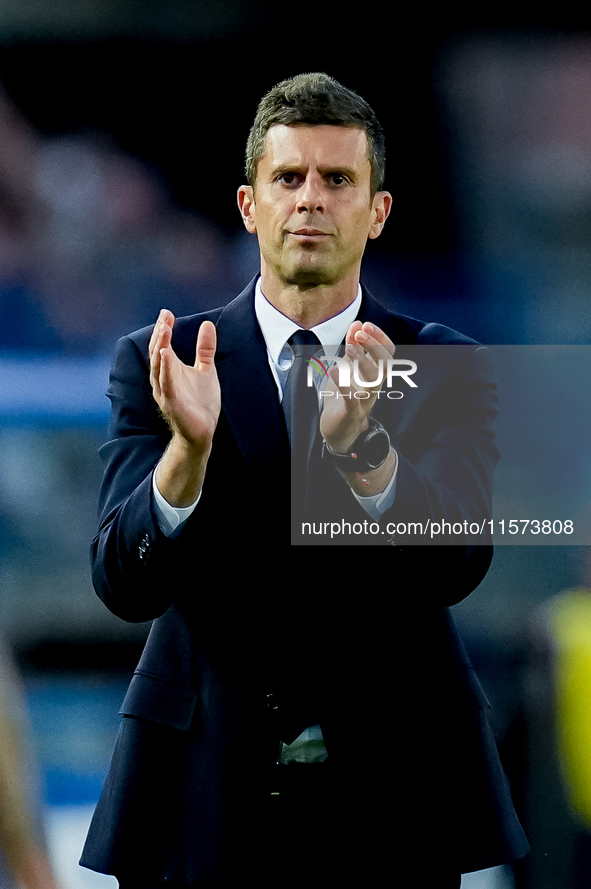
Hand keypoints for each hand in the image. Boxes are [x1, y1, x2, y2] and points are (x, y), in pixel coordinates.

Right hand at [149, 310, 220, 505]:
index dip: (163, 329)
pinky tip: (166, 355)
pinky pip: (167, 384)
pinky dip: (165, 369)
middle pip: (157, 353)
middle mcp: (163, 380)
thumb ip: (205, 349)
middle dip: (160, 334)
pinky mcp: (172, 403)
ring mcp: (165, 392)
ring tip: (164, 330)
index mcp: (169, 371)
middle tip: (164, 318)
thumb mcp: (205, 370)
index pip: (161, 346)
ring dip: (160, 347)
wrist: (202, 432)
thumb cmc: (200, 403)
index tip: (167, 313)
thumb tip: (207, 324)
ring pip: (158, 367)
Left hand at [320, 321, 394, 452]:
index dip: (380, 337)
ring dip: (363, 363)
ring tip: (349, 349)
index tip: (365, 325)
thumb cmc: (345, 397)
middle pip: (386, 364)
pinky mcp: (351, 413)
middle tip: (360, 333)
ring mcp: (364, 400)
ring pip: (374, 381)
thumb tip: (357, 324)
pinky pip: (351, 399)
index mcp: (375, 374)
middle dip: (375, 346)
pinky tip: (333, 371)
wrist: (339, 431)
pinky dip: (344, 384)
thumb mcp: (348, 368)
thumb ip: (353, 347)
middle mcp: (374, 386)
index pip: (388, 352)